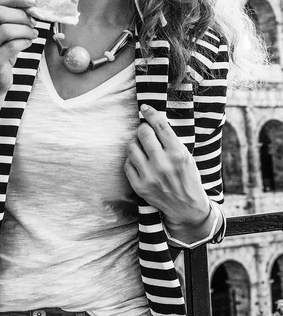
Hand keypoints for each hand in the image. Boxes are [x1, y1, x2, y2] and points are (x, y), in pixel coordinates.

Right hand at [0, 0, 37, 95]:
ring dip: (25, 30)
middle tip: (33, 21)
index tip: (33, 1)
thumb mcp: (1, 31)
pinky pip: (12, 46)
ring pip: (6, 30)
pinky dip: (25, 42)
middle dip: (21, 15)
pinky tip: (27, 43)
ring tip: (32, 33)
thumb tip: (30, 3)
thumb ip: (9, 16)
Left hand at [124, 105, 211, 229]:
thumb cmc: (187, 178)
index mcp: (178, 154)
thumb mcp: (187, 157)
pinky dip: (131, 159)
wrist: (187, 208)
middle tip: (145, 132)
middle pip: (143, 133)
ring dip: (135, 143)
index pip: (160, 126)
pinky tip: (139, 161)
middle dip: (143, 129)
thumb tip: (153, 120)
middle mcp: (163, 164)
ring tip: (142, 147)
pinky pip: (127, 163)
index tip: (145, 108)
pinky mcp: (139, 186)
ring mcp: (149, 175)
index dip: (151, 113)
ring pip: (131, 147)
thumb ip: (171, 140)